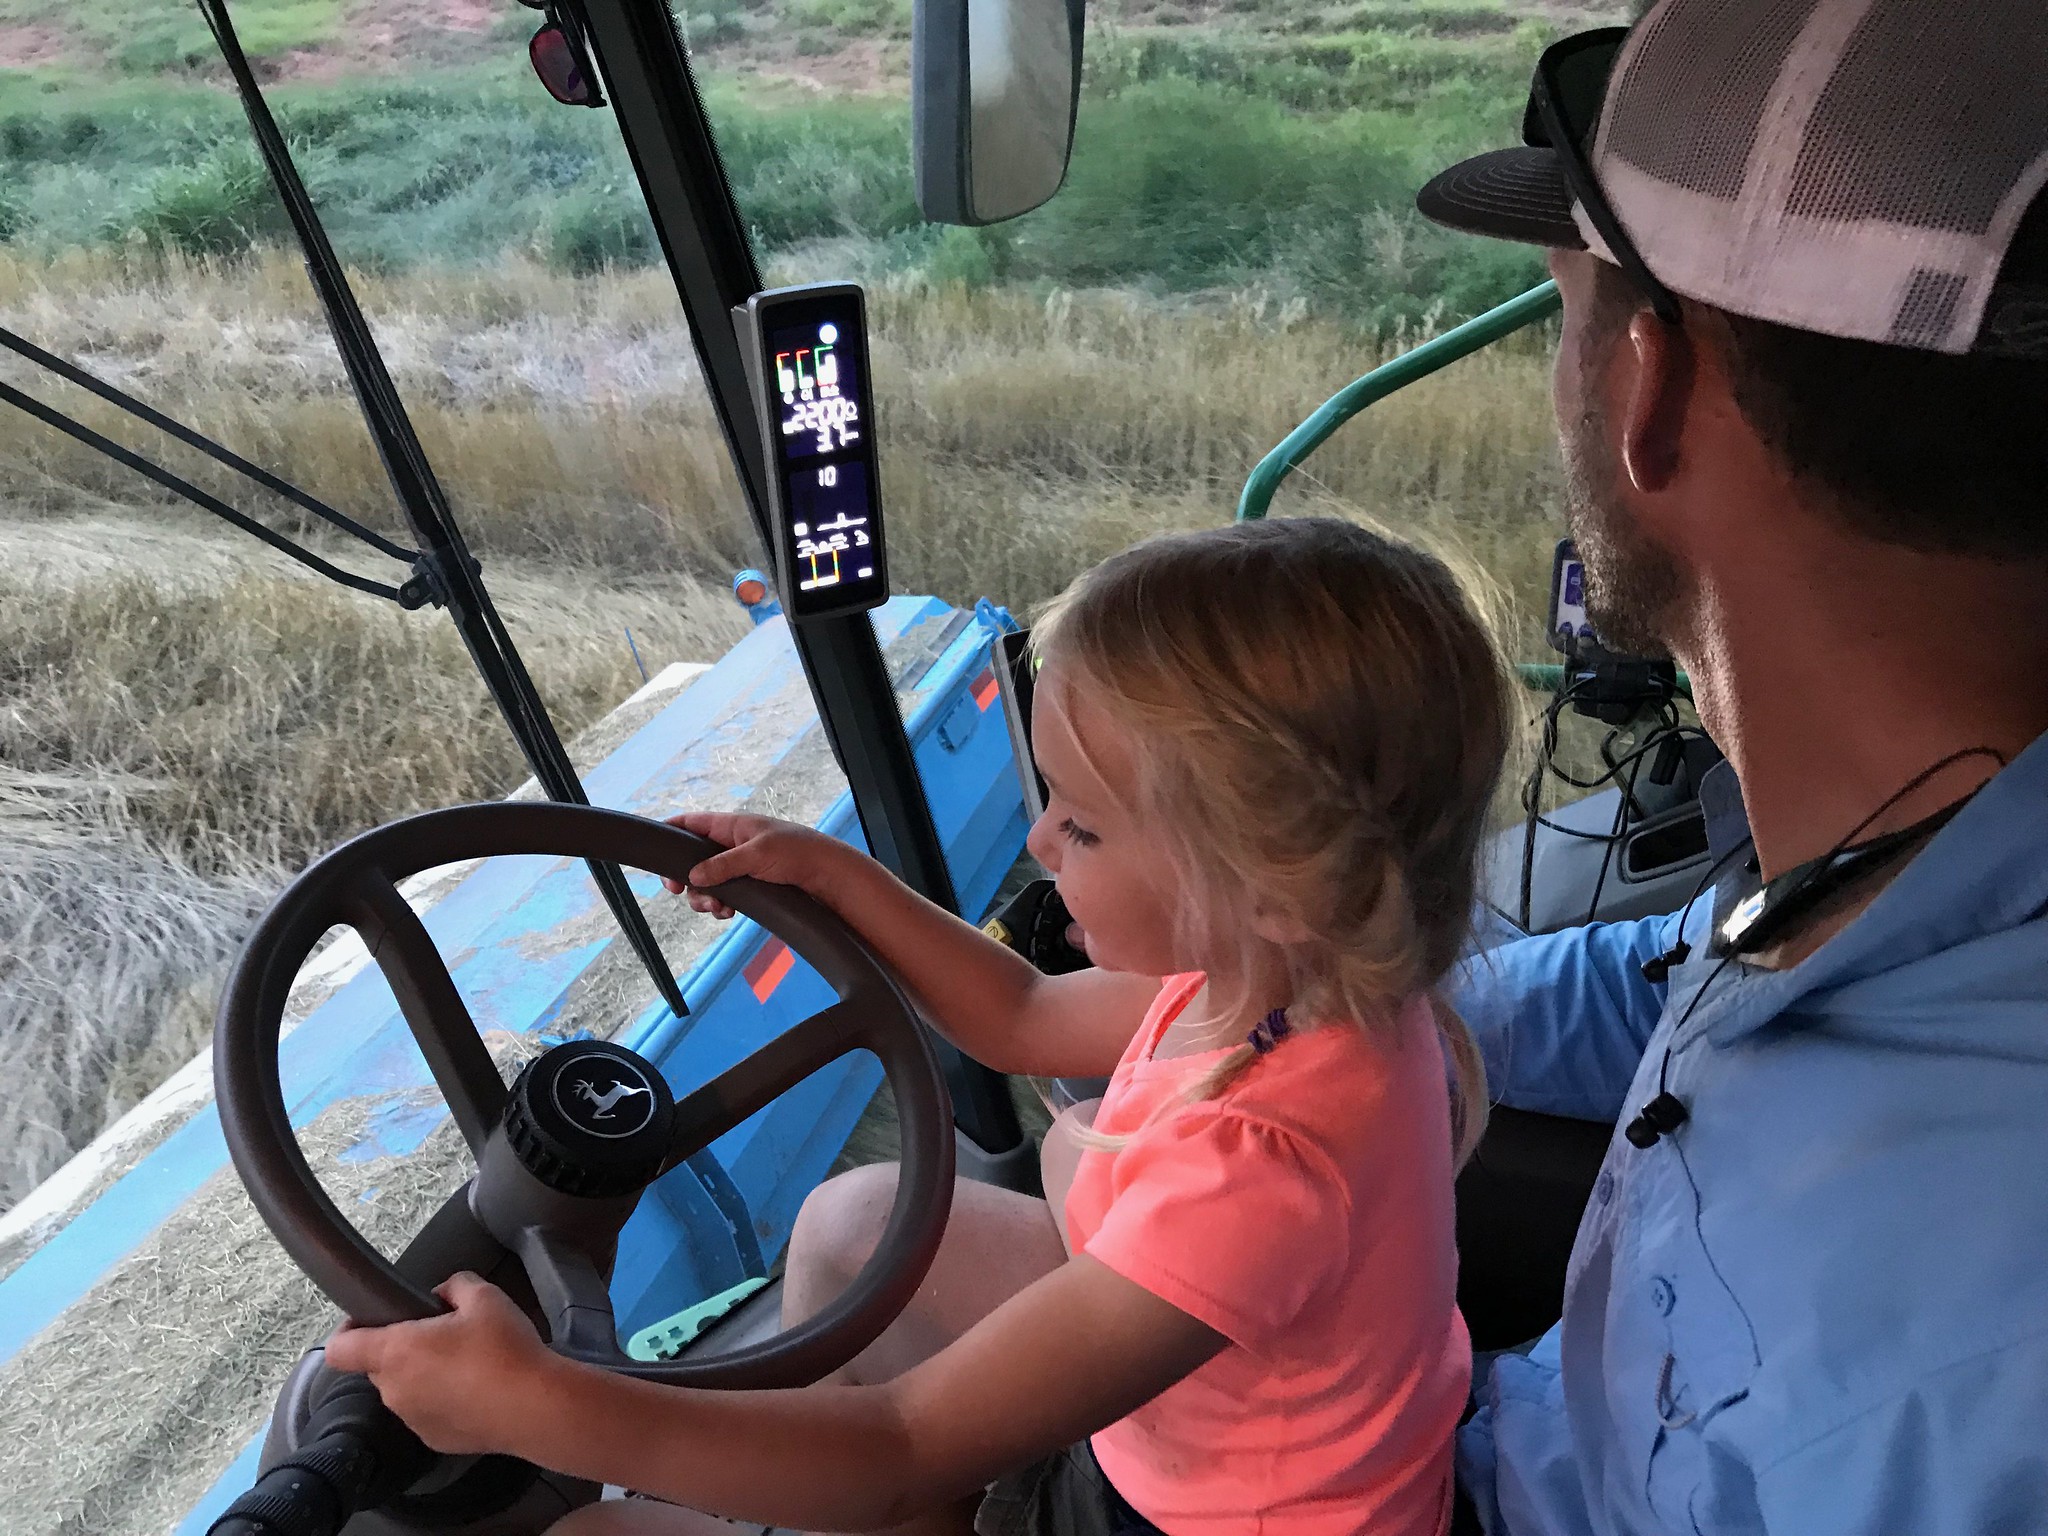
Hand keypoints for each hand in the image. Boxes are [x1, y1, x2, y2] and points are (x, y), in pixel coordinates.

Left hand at [323, 1273, 554, 1456]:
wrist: (535, 1407)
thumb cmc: (504, 1349)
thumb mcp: (485, 1297)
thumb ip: (454, 1285)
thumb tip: (442, 1294)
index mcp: (396, 1352)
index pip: (341, 1347)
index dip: (349, 1329)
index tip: (373, 1318)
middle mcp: (394, 1390)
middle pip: (380, 1365)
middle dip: (403, 1348)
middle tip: (443, 1335)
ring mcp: (412, 1420)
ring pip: (405, 1389)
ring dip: (423, 1376)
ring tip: (467, 1365)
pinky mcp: (433, 1440)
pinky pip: (427, 1413)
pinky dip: (443, 1401)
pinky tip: (477, 1393)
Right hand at [661, 811, 860, 919]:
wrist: (829, 876)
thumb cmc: (797, 852)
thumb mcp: (757, 854)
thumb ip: (722, 864)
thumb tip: (691, 877)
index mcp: (732, 826)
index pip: (691, 823)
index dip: (670, 832)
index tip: (655, 851)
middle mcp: (732, 845)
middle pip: (692, 860)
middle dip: (686, 879)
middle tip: (678, 892)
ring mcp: (740, 867)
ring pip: (706, 883)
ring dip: (704, 898)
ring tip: (716, 907)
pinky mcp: (749, 886)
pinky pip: (723, 896)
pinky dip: (720, 906)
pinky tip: (728, 913)